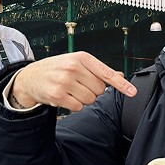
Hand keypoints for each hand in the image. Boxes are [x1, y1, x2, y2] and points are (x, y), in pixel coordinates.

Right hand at [10, 51, 136, 110]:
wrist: (30, 77)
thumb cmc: (57, 69)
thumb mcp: (77, 63)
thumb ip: (98, 70)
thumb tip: (119, 75)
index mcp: (82, 57)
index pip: (106, 73)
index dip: (121, 84)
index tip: (133, 92)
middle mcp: (73, 68)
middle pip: (99, 90)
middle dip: (92, 91)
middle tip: (79, 85)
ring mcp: (65, 81)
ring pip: (90, 99)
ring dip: (83, 99)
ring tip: (71, 90)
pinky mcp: (58, 95)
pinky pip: (78, 107)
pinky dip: (75, 105)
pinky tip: (65, 97)